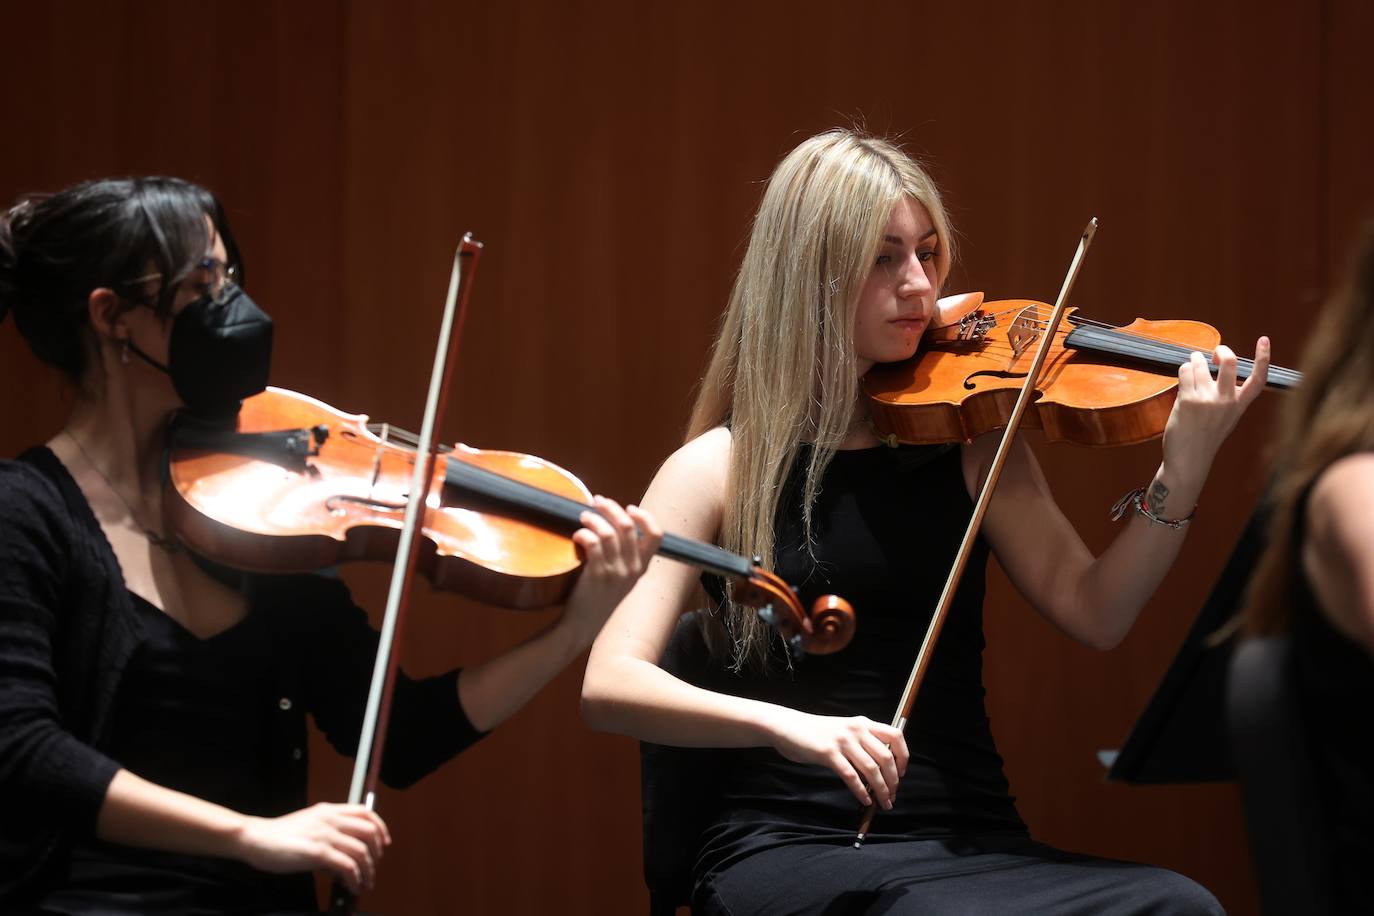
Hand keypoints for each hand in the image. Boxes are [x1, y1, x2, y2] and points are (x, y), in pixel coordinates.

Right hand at [234, 803, 390, 894]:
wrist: (255, 838)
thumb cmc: (278, 835)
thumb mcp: (308, 826)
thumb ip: (328, 838)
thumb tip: (344, 861)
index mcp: (329, 811)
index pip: (366, 812)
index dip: (380, 828)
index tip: (383, 844)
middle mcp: (331, 820)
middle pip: (370, 832)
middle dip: (376, 854)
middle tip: (373, 868)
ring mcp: (325, 835)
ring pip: (361, 852)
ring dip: (368, 871)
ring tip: (364, 883)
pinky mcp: (317, 853)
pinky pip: (347, 867)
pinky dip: (355, 879)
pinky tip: (351, 886)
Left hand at [559, 496, 663, 645]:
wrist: (583, 625)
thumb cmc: (598, 598)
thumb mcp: (621, 579)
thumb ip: (624, 556)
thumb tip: (613, 523)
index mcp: (642, 568)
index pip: (657, 536)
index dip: (645, 517)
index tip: (629, 508)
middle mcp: (633, 569)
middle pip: (628, 526)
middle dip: (611, 508)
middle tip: (597, 501)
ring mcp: (616, 572)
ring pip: (609, 532)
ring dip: (594, 518)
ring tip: (583, 516)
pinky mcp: (597, 575)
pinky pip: (593, 543)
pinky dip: (584, 533)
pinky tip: (577, 534)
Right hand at [766, 708, 908, 808]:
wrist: (788, 727)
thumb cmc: (816, 732)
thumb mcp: (844, 730)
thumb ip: (862, 743)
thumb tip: (881, 769)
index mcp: (863, 723)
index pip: (895, 736)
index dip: (903, 757)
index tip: (902, 773)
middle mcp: (856, 729)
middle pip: (886, 758)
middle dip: (893, 781)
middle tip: (892, 795)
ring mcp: (842, 741)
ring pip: (871, 769)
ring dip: (881, 789)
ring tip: (883, 802)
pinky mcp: (828, 753)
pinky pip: (851, 776)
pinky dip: (861, 791)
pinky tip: (865, 800)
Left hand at [1161, 336, 1270, 489]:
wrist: (1188, 460)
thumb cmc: (1204, 439)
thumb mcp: (1226, 418)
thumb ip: (1227, 397)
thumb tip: (1216, 369)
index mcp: (1239, 405)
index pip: (1259, 379)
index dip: (1263, 357)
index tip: (1264, 340)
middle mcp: (1227, 400)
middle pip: (1230, 362)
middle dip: (1221, 350)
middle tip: (1213, 354)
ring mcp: (1207, 399)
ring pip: (1200, 363)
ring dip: (1194, 361)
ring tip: (1191, 368)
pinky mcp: (1188, 400)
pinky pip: (1185, 372)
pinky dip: (1183, 370)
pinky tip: (1183, 378)